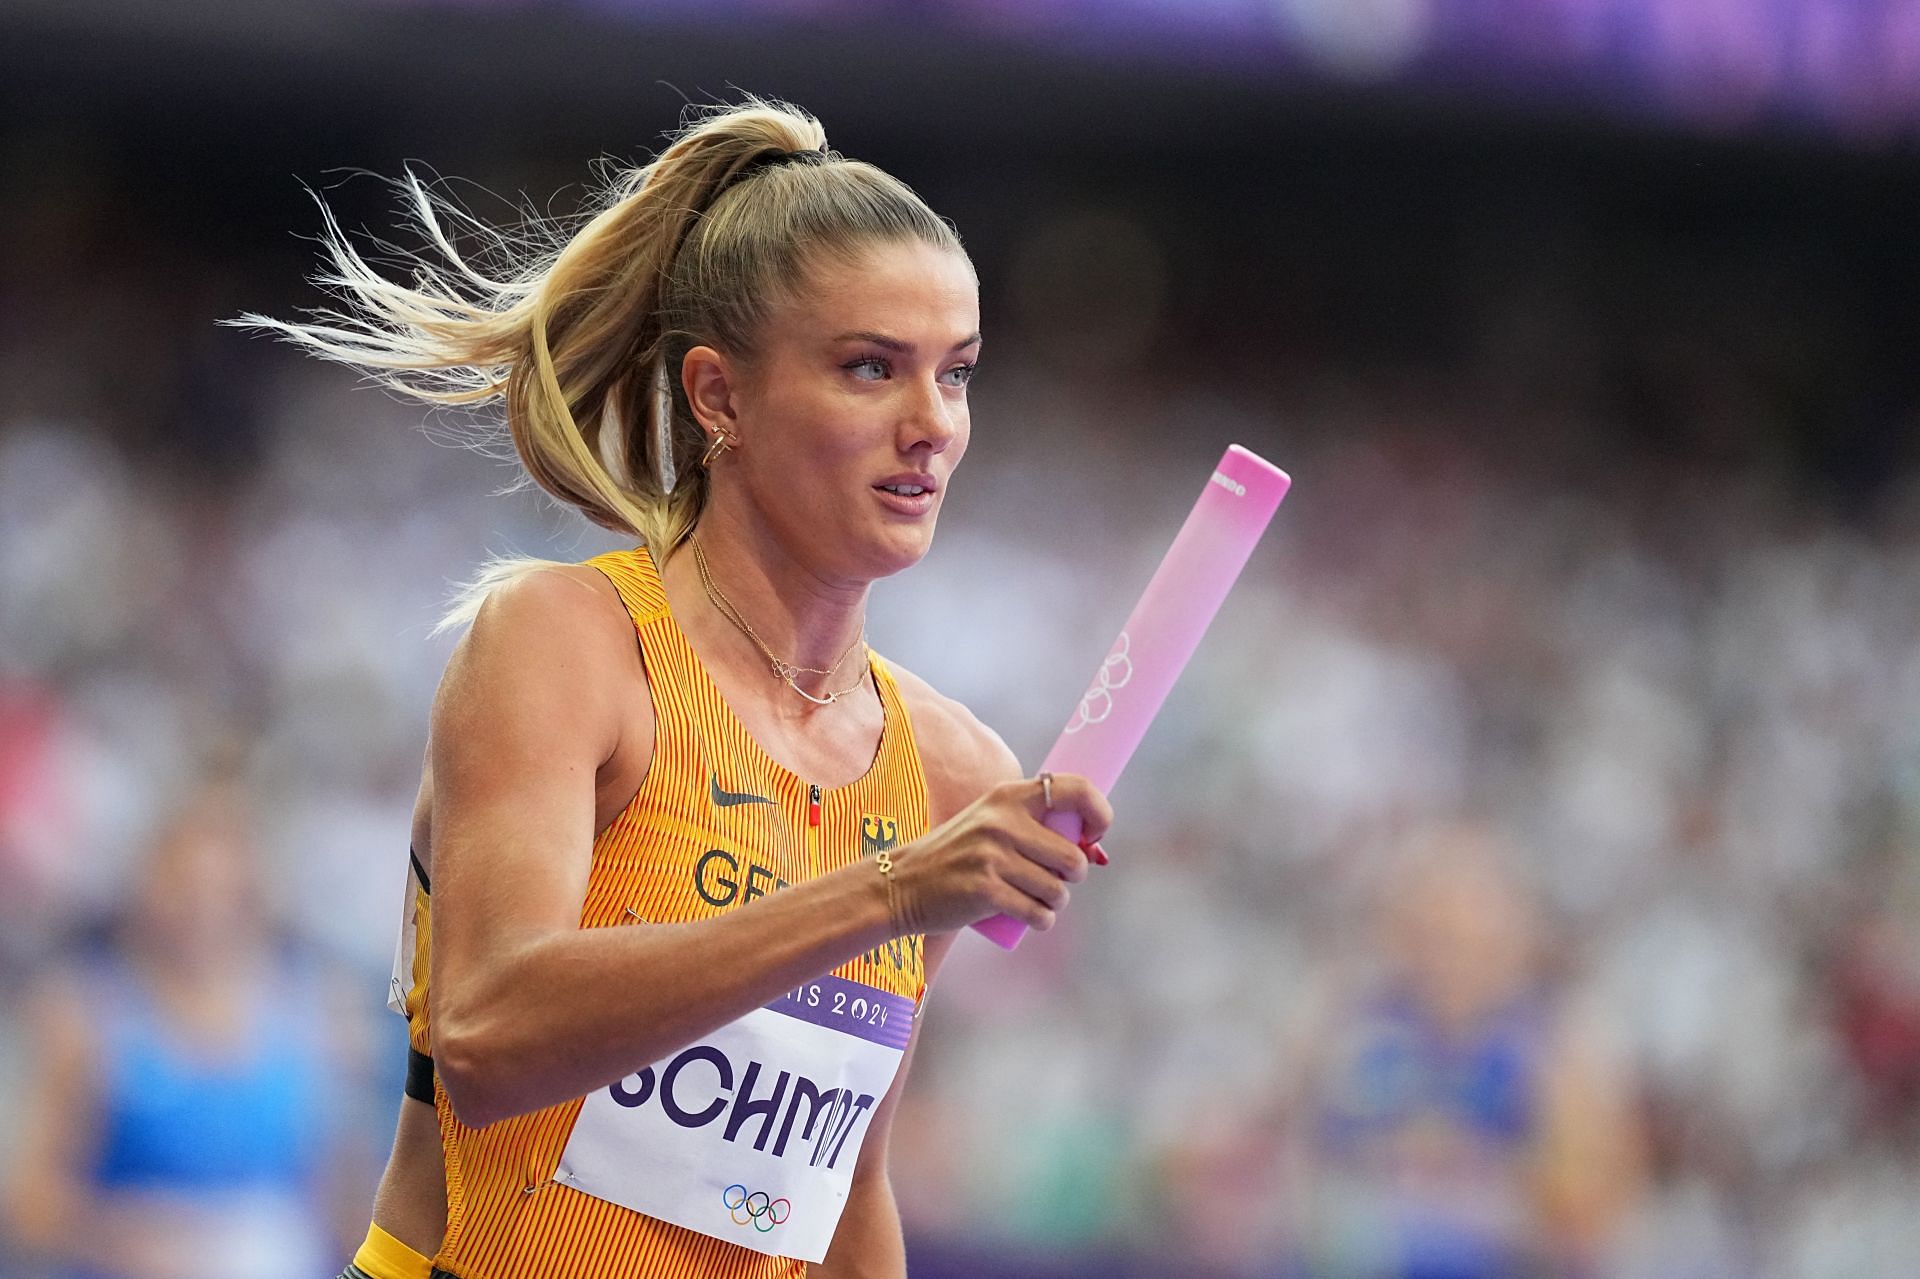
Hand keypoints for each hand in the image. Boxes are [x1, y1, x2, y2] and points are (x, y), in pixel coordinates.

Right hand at [888, 774, 1112, 934]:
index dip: (1099, 814)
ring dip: (1054, 903)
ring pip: (1058, 890)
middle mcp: (1002, 821)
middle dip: (1072, 877)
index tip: (1094, 836)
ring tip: (1034, 900)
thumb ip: (1033, 826)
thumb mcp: (990, 824)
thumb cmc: (957, 857)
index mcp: (1008, 796)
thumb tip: (1092, 850)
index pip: (1076, 790)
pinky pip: (1039, 914)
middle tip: (1053, 881)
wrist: (902, 885)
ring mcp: (992, 856)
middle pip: (1073, 857)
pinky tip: (1029, 917)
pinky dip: (1041, 921)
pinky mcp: (985, 891)